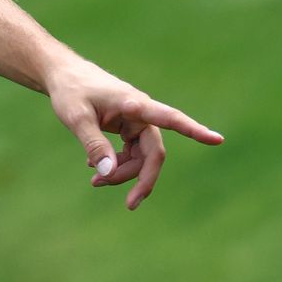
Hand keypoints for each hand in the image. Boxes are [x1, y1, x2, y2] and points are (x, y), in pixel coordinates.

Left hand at [46, 60, 223, 209]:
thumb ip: (94, 144)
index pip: (170, 119)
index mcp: (134, 104)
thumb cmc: (70, 91)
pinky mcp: (128, 128)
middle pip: (153, 153)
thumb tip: (109, 172)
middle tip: (130, 204)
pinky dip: (116, 165)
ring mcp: (135, 121)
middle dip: (141, 178)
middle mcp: (140, 113)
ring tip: (95, 181)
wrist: (64, 77)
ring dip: (123, 174)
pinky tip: (96, 170)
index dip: (194, 130)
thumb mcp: (76, 118)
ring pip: (141, 157)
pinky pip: (131, 154)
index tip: (217, 139)